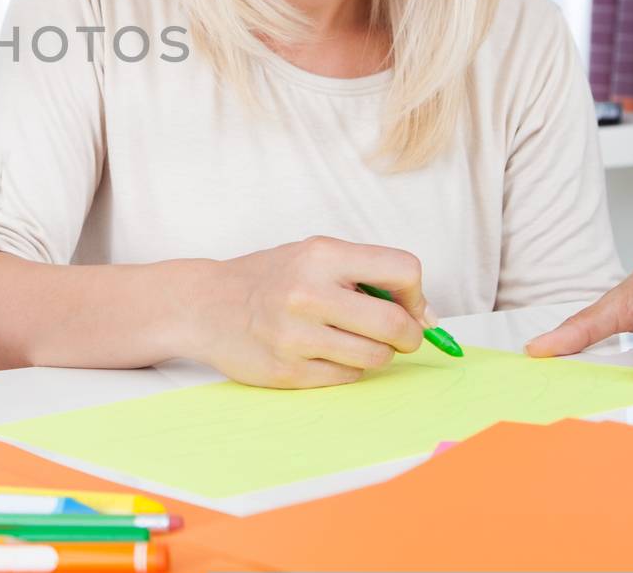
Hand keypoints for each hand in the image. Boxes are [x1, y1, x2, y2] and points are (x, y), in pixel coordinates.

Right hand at [177, 235, 434, 387]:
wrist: (205, 305)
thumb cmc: (268, 278)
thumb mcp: (313, 256)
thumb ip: (367, 275)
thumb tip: (427, 318)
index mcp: (321, 255)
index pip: (403, 271)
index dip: (416, 294)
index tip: (407, 305)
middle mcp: (308, 293)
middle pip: (395, 324)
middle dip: (408, 335)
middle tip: (399, 336)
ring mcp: (296, 336)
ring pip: (376, 357)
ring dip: (376, 353)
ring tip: (352, 340)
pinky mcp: (288, 372)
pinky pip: (347, 376)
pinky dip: (347, 367)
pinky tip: (323, 352)